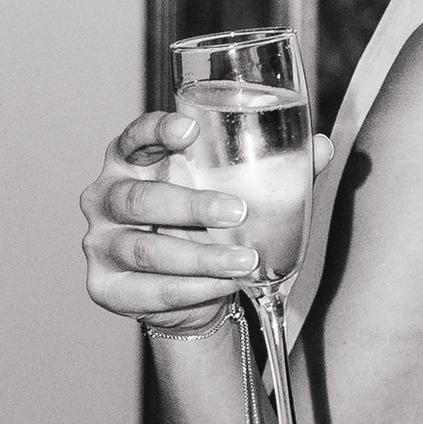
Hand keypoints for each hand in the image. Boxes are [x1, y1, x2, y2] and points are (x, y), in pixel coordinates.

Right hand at [80, 108, 318, 336]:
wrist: (198, 293)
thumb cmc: (212, 228)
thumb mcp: (239, 195)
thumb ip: (274, 170)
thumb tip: (322, 146)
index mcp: (132, 162)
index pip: (133, 137)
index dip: (156, 131)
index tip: (189, 130)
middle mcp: (106, 198)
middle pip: (139, 198)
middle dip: (190, 206)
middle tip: (237, 212)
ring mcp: (100, 243)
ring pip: (145, 249)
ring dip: (199, 256)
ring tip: (245, 262)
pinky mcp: (104, 287)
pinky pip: (148, 289)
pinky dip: (191, 289)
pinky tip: (223, 286)